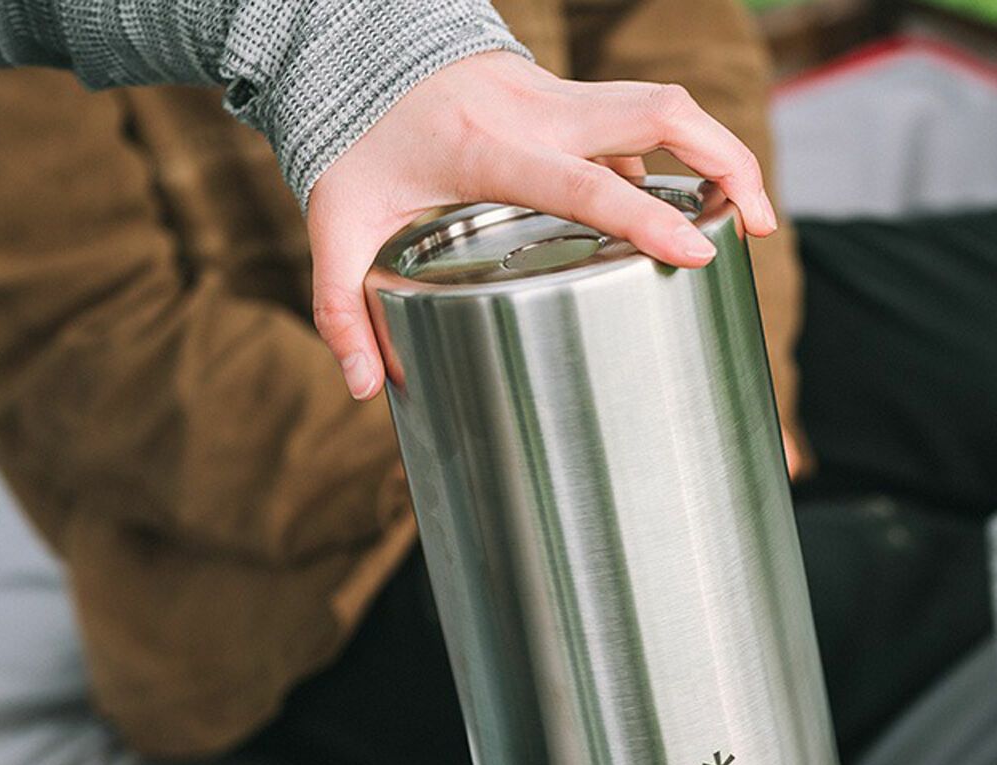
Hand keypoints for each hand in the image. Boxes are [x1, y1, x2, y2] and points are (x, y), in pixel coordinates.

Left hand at [307, 51, 777, 398]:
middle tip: (758, 224)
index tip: (698, 254)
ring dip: (710, 149)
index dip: (646, 215)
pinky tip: (669, 208)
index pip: (584, 182)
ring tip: (740, 214)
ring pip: (656, 105)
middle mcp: (535, 113)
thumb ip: (339, 312)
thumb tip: (366, 390)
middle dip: (723, 161)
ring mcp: (552, 96)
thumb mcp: (334, 227)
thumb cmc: (349, 140)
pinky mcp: (557, 96)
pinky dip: (662, 159)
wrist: (355, 46)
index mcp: (487, 150)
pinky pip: (626, 122)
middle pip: (657, 111)